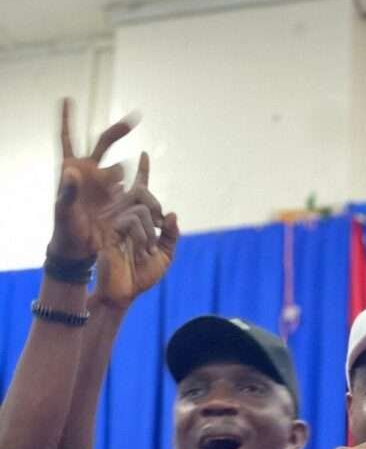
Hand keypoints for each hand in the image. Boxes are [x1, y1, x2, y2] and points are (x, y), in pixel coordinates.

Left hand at [48, 99, 134, 258]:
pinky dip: (138, 189)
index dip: (67, 119)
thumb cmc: (66, 229)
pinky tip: (139, 193)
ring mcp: (105, 184)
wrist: (80, 249)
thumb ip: (67, 191)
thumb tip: (72, 170)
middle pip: (104, 143)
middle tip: (135, 119)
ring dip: (125, 173)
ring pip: (120, 169)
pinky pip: (132, 189)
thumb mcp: (63, 211)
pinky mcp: (119, 198)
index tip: (67, 99)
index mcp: (72, 169)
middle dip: (118, 131)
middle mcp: (90, 172)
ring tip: (119, 194)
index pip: (68, 139)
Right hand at [94, 152, 178, 308]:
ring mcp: (115, 222)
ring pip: (140, 207)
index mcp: (136, 219)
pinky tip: (142, 249)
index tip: (144, 154)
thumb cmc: (141, 275)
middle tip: (160, 226)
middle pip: (141, 191)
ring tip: (149, 249)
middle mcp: (123, 216)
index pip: (139, 190)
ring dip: (151, 230)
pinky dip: (144, 235)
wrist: (124, 293)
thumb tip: (173, 214)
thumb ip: (171, 235)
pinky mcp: (109, 230)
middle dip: (155, 205)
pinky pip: (131, 220)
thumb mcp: (165, 255)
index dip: (142, 172)